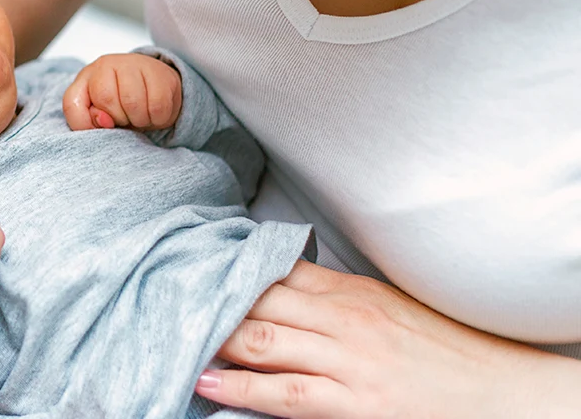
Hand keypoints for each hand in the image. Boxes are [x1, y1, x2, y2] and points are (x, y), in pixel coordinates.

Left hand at [63, 53, 181, 130]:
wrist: (156, 86)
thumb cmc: (122, 103)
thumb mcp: (97, 115)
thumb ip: (86, 121)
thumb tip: (103, 120)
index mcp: (87, 76)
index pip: (72, 103)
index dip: (84, 122)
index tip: (102, 124)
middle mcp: (107, 64)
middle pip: (107, 100)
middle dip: (118, 119)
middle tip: (126, 117)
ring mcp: (135, 64)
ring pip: (133, 104)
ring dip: (140, 120)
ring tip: (140, 115)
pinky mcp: (161, 73)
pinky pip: (158, 107)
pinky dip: (158, 119)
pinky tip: (154, 112)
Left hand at [196, 261, 580, 417]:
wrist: (500, 392)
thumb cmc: (443, 349)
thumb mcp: (388, 306)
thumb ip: (336, 295)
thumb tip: (286, 285)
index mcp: (350, 290)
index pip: (274, 269)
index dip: (228, 267)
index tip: (194, 264)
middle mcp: (342, 319)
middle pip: (258, 301)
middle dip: (210, 298)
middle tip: (167, 293)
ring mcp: (345, 361)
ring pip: (262, 341)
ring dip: (214, 336)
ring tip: (173, 331)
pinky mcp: (352, 404)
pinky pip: (284, 394)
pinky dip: (240, 387)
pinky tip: (206, 380)